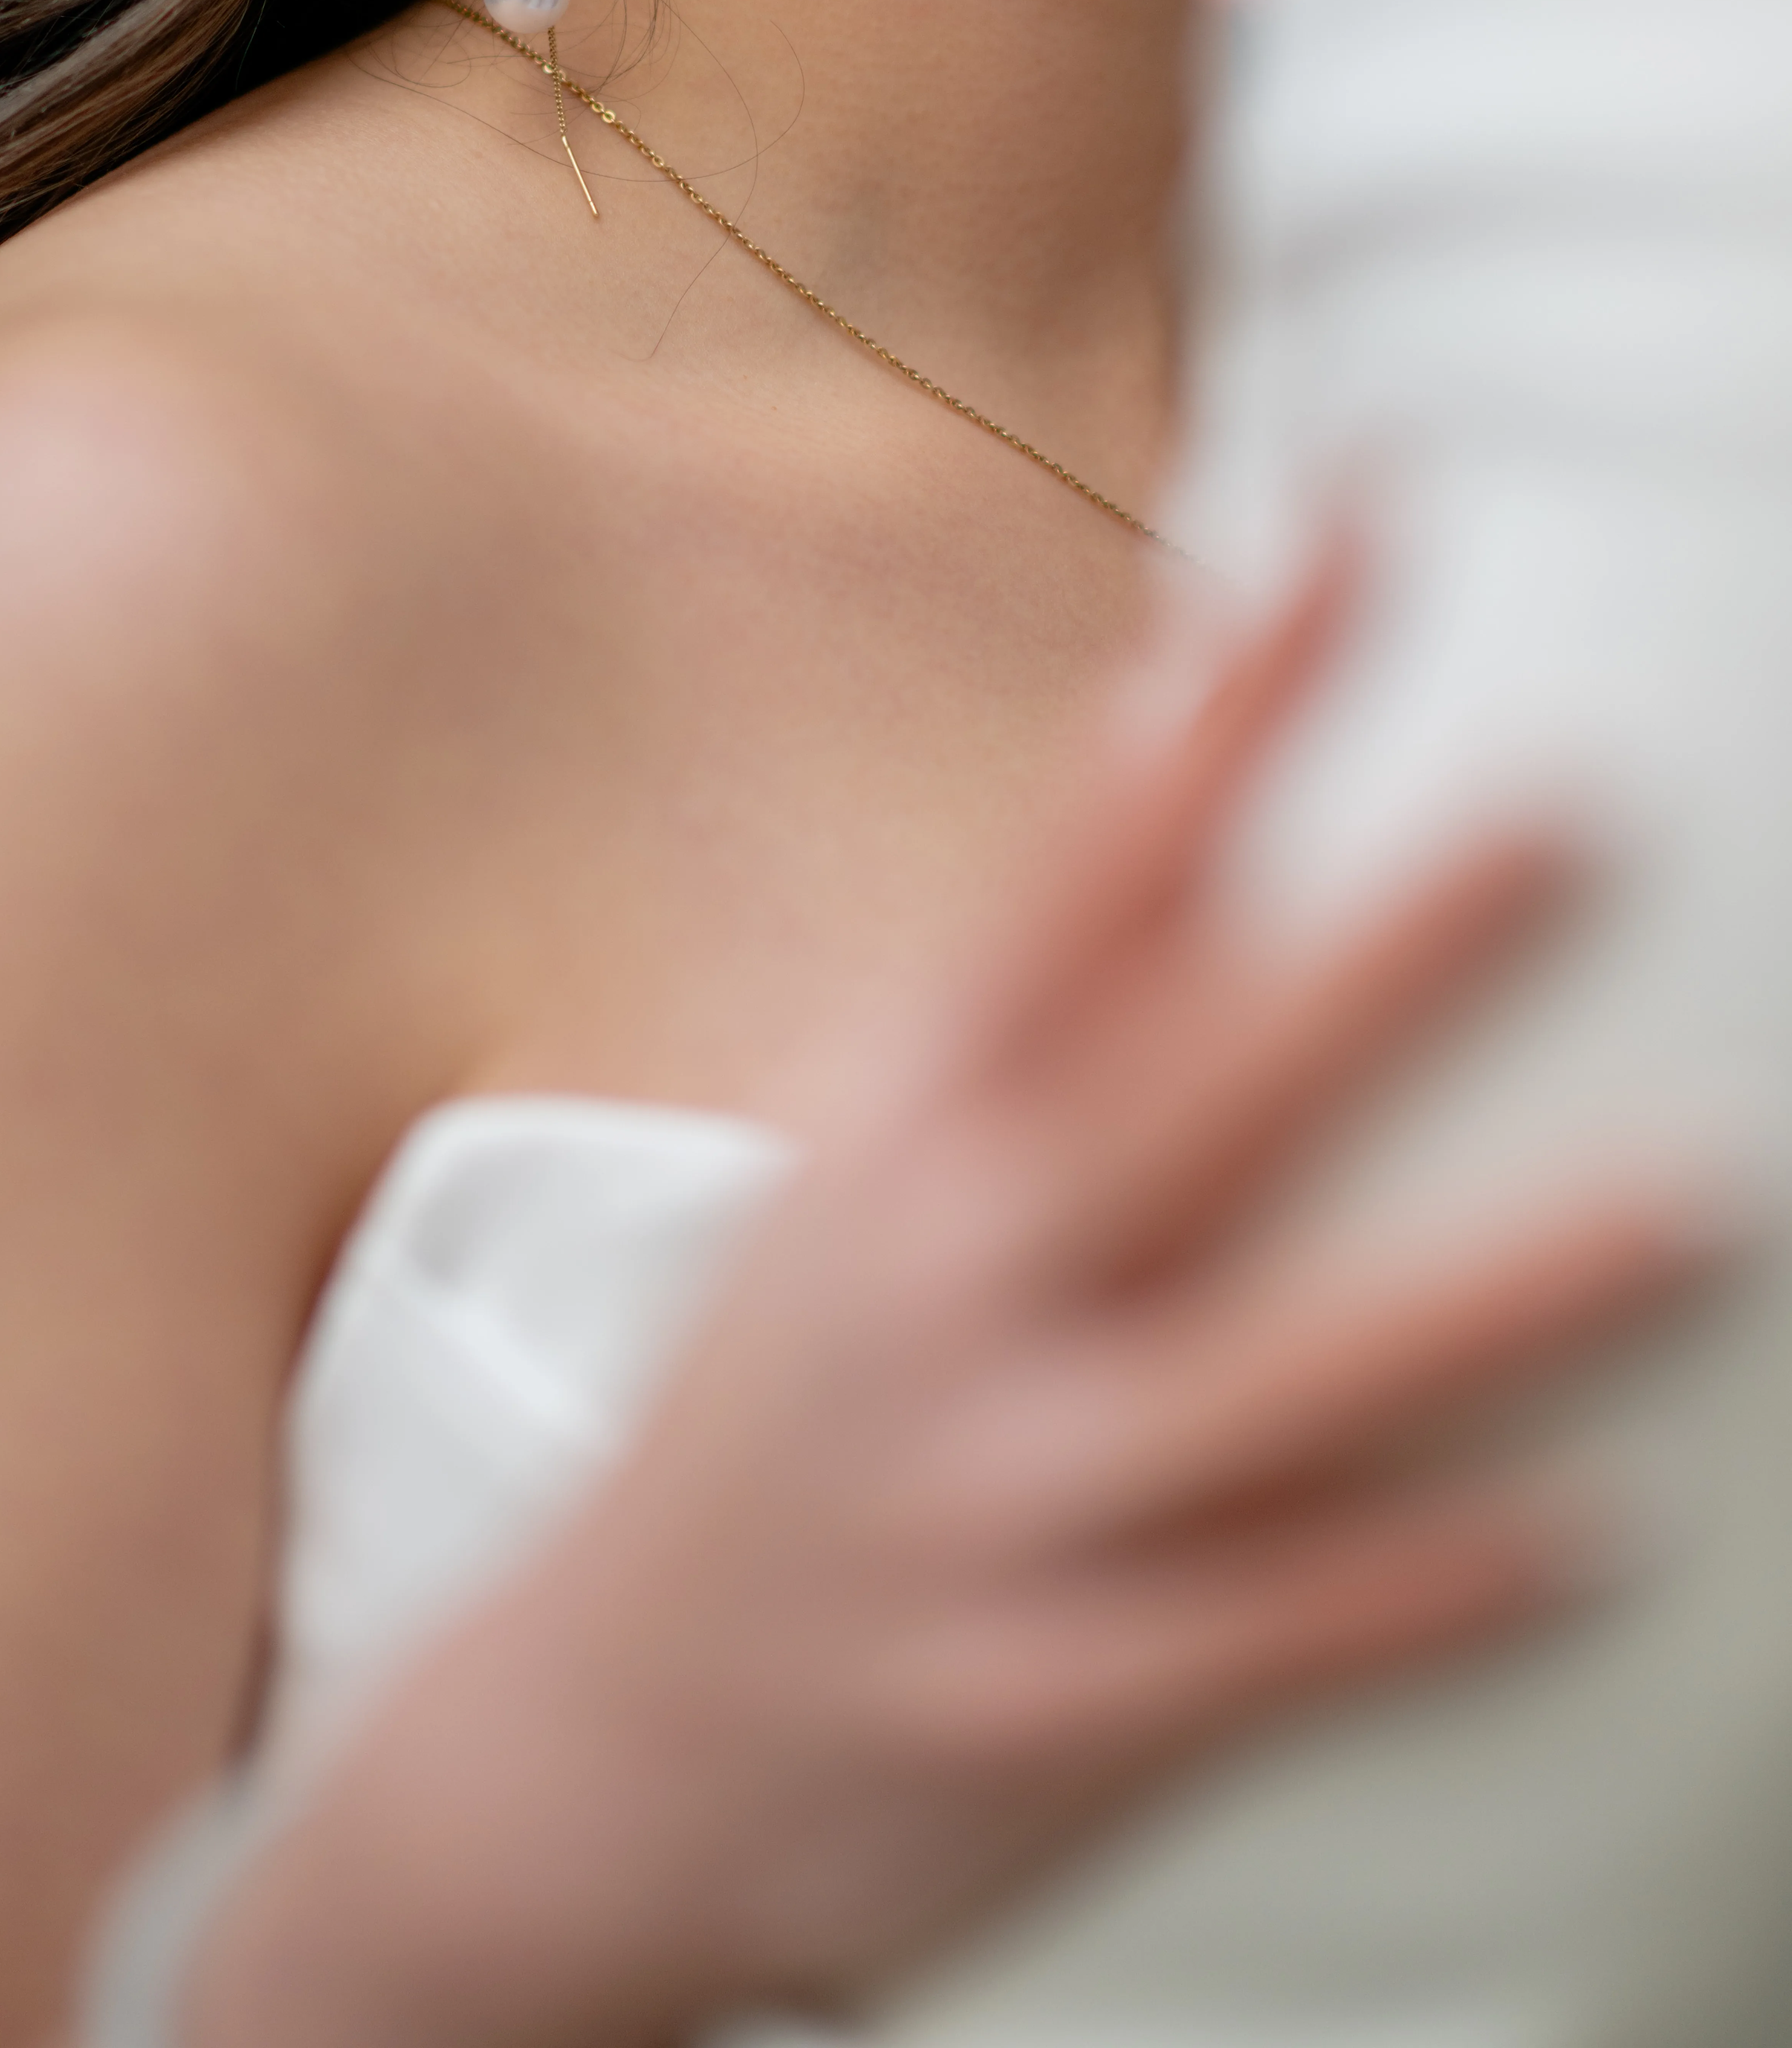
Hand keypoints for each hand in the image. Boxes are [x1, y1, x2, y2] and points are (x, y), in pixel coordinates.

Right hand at [183, 568, 1717, 2047]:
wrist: (591, 1741)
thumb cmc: (793, 1388)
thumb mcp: (872, 1152)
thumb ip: (1042, 963)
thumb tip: (1167, 720)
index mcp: (911, 1127)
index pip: (1082, 873)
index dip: (1224, 703)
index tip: (1365, 530)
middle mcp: (947, 1287)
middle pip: (1172, 1100)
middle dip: (1367, 959)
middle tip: (1564, 813)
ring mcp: (985, 1502)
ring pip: (1254, 1393)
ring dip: (1472, 1302)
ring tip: (1690, 1205)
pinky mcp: (1027, 1707)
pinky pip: (1247, 1644)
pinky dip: (1404, 1593)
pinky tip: (1578, 1539)